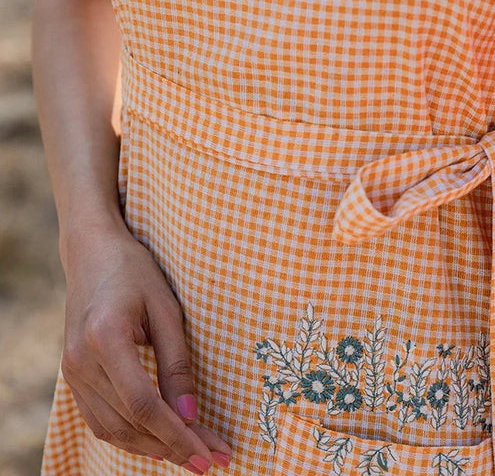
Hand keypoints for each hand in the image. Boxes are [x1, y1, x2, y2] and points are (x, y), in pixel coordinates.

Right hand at [60, 222, 232, 470]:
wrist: (91, 253)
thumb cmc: (134, 272)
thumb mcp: (166, 309)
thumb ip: (177, 364)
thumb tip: (191, 416)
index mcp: (106, 339)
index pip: (143, 404)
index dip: (176, 435)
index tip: (208, 453)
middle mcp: (81, 361)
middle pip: (129, 423)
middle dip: (171, 447)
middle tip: (210, 459)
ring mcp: (71, 371)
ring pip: (112, 429)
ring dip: (152, 447)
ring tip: (190, 454)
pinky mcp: (72, 376)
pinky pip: (100, 419)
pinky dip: (130, 435)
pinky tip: (158, 439)